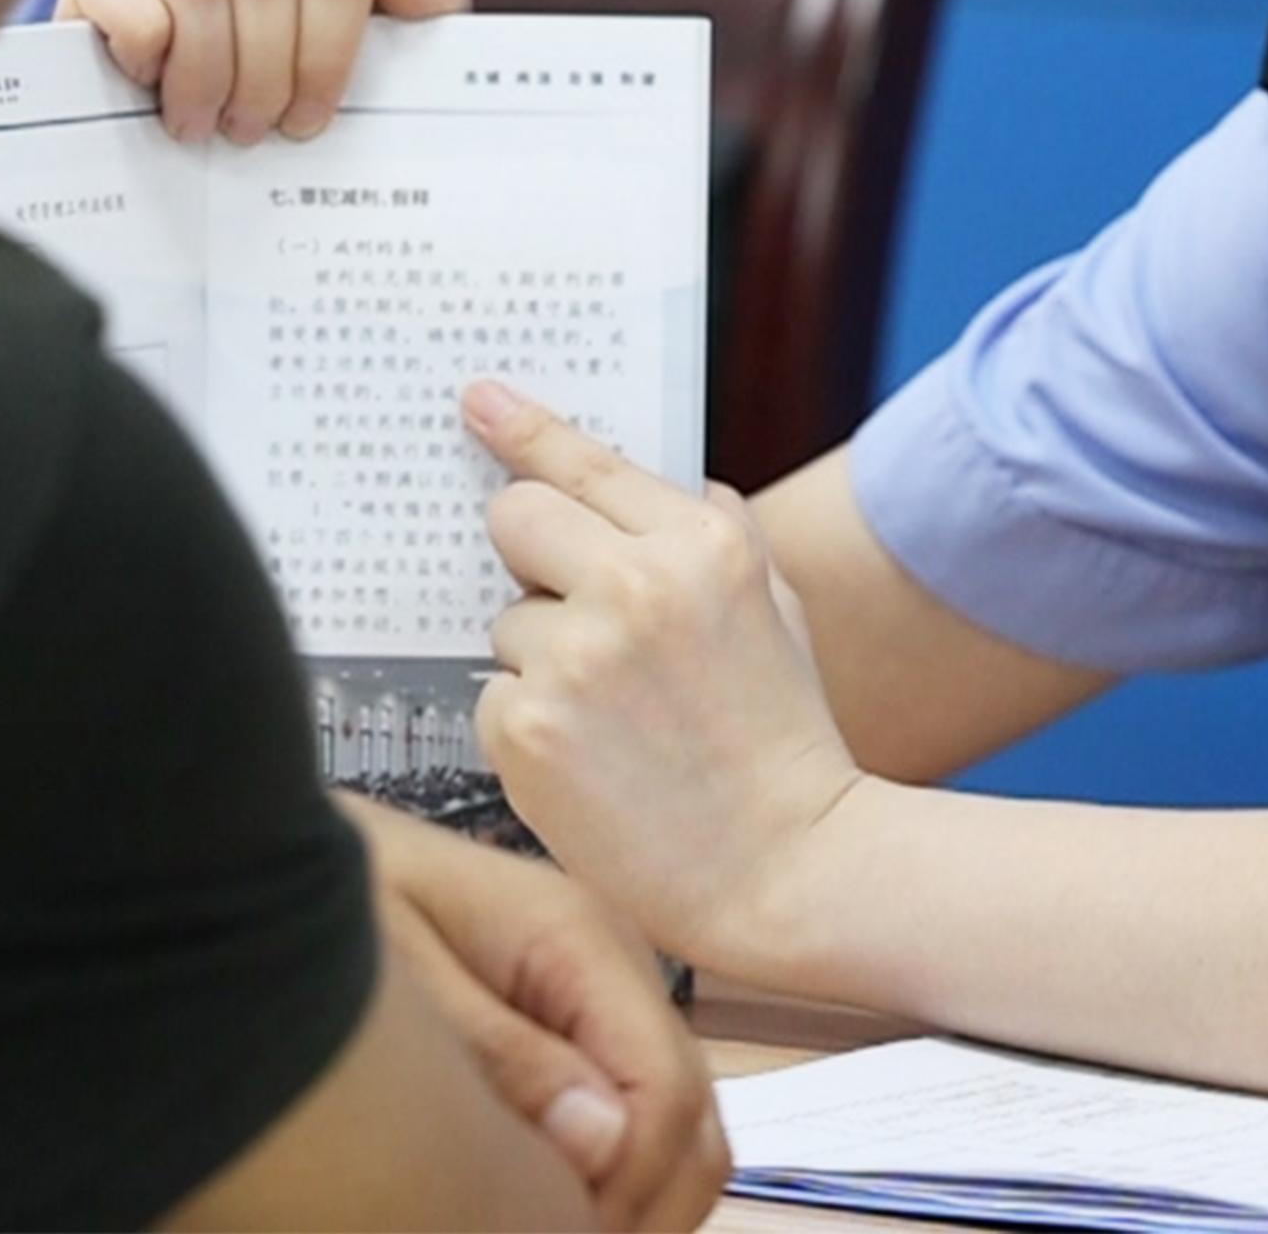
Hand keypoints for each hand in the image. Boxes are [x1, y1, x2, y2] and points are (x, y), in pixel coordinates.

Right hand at [59, 0, 471, 142]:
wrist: (167, 177)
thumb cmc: (279, 118)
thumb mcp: (375, 76)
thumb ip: (422, 3)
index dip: (328, 52)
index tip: (309, 120)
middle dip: (264, 72)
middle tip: (249, 132)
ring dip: (203, 70)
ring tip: (199, 123)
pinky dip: (140, 43)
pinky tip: (143, 82)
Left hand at [343, 797, 727, 1233]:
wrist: (279, 852)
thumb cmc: (329, 906)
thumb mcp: (394, 978)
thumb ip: (500, 1057)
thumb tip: (605, 1143)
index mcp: (580, 940)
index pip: (666, 1091)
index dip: (627, 1187)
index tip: (551, 1228)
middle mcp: (617, 966)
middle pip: (694, 1122)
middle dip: (640, 1205)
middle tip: (544, 1232)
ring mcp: (604, 995)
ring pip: (677, 1131)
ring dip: (631, 1197)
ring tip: (541, 1219)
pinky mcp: (577, 1020)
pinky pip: (630, 1116)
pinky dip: (609, 1175)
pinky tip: (539, 1195)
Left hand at [467, 381, 871, 981]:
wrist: (790, 869)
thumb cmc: (783, 741)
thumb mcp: (776, 609)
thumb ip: (715, 537)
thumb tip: (662, 489)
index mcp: (703, 544)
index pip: (587, 464)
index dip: (522, 428)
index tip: (477, 398)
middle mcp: (635, 585)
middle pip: (517, 519)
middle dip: (532, 556)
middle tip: (572, 612)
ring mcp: (574, 656)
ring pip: (509, 622)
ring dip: (544, 662)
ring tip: (618, 723)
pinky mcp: (526, 727)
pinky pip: (495, 696)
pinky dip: (529, 729)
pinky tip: (592, 766)